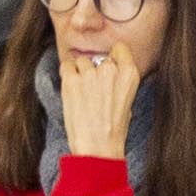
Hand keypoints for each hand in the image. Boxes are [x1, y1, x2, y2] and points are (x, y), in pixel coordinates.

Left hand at [53, 41, 134, 160]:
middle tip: (92, 89)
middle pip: (99, 57)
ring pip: (82, 61)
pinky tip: (71, 90)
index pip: (119, 48)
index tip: (107, 67)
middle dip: (95, 69)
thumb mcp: (127, 102)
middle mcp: (110, 70)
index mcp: (129, 74)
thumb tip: (108, 72)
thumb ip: (120, 81)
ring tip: (82, 93)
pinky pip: (66, 66)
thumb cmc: (114, 130)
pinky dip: (67, 75)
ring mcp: (90, 74)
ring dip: (80, 73)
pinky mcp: (71, 80)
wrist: (97, 147)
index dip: (112, 57)